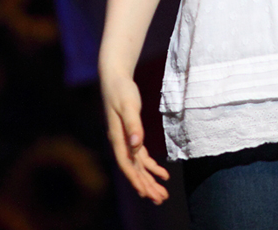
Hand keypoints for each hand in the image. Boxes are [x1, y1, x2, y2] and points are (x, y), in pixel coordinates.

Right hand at [101, 72, 169, 203]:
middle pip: (133, 170)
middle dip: (146, 185)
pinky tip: (162, 174)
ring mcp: (126, 141)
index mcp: (117, 138)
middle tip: (160, 199)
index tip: (146, 193)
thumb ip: (133, 124)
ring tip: (162, 194)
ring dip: (149, 180)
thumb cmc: (121, 90)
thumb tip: (136, 145)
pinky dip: (151, 166)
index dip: (136, 180)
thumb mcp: (128, 105)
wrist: (114, 79)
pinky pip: (141, 157)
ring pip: (138, 166)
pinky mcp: (132, 136)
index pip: (126, 164)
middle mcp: (120, 143)